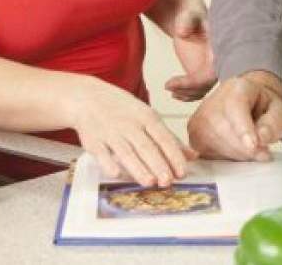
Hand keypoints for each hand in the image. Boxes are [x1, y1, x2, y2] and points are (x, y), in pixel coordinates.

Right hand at [70, 77, 196, 186]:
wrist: (88, 98)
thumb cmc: (123, 110)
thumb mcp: (148, 117)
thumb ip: (169, 138)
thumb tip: (193, 156)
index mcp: (146, 117)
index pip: (164, 138)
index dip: (173, 155)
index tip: (182, 172)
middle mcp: (130, 125)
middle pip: (146, 147)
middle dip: (158, 164)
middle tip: (168, 182)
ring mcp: (111, 133)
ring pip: (126, 152)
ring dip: (138, 167)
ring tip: (150, 182)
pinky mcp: (93, 141)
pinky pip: (102, 154)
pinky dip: (109, 163)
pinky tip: (117, 174)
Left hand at [163, 7, 216, 101]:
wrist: (190, 19)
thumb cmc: (192, 16)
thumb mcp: (189, 16)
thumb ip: (187, 21)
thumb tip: (181, 33)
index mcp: (218, 51)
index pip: (209, 74)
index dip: (192, 82)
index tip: (170, 83)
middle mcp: (217, 63)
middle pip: (206, 85)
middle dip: (188, 90)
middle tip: (168, 86)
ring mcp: (210, 69)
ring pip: (202, 90)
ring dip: (186, 94)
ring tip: (169, 87)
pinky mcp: (202, 72)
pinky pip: (199, 89)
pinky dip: (188, 95)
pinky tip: (174, 94)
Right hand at [187, 71, 281, 161]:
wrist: (249, 103)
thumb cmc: (262, 107)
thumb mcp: (279, 111)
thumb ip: (274, 123)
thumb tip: (262, 138)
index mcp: (237, 88)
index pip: (235, 108)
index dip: (244, 130)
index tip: (254, 146)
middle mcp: (213, 100)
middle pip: (223, 130)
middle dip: (245, 149)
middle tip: (263, 153)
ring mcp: (200, 118)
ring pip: (214, 145)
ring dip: (236, 155)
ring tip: (251, 148)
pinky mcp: (194, 135)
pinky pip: (207, 154)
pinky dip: (225, 158)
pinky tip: (237, 151)